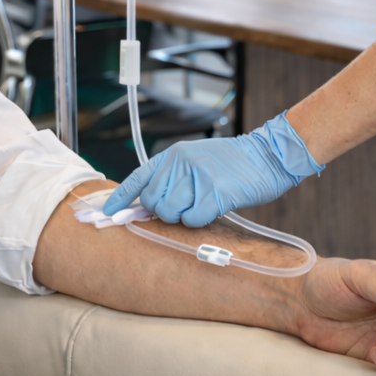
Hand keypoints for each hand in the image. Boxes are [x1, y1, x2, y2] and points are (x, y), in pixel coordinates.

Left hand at [104, 112, 322, 225]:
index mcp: (173, 155)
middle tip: (186, 206)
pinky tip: (214, 208)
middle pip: (152, 202)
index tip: (108, 212)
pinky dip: (201, 220)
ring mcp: (197, 176)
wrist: (268, 157)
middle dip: (164, 212)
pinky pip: (193, 220)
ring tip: (203, 203)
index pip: (138, 178)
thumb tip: (149, 205)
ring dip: (184, 216)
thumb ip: (173, 178)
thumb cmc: (233, 164)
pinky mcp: (215, 192)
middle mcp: (180, 163)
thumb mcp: (196, 161)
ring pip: (170, 213)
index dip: (120, 197)